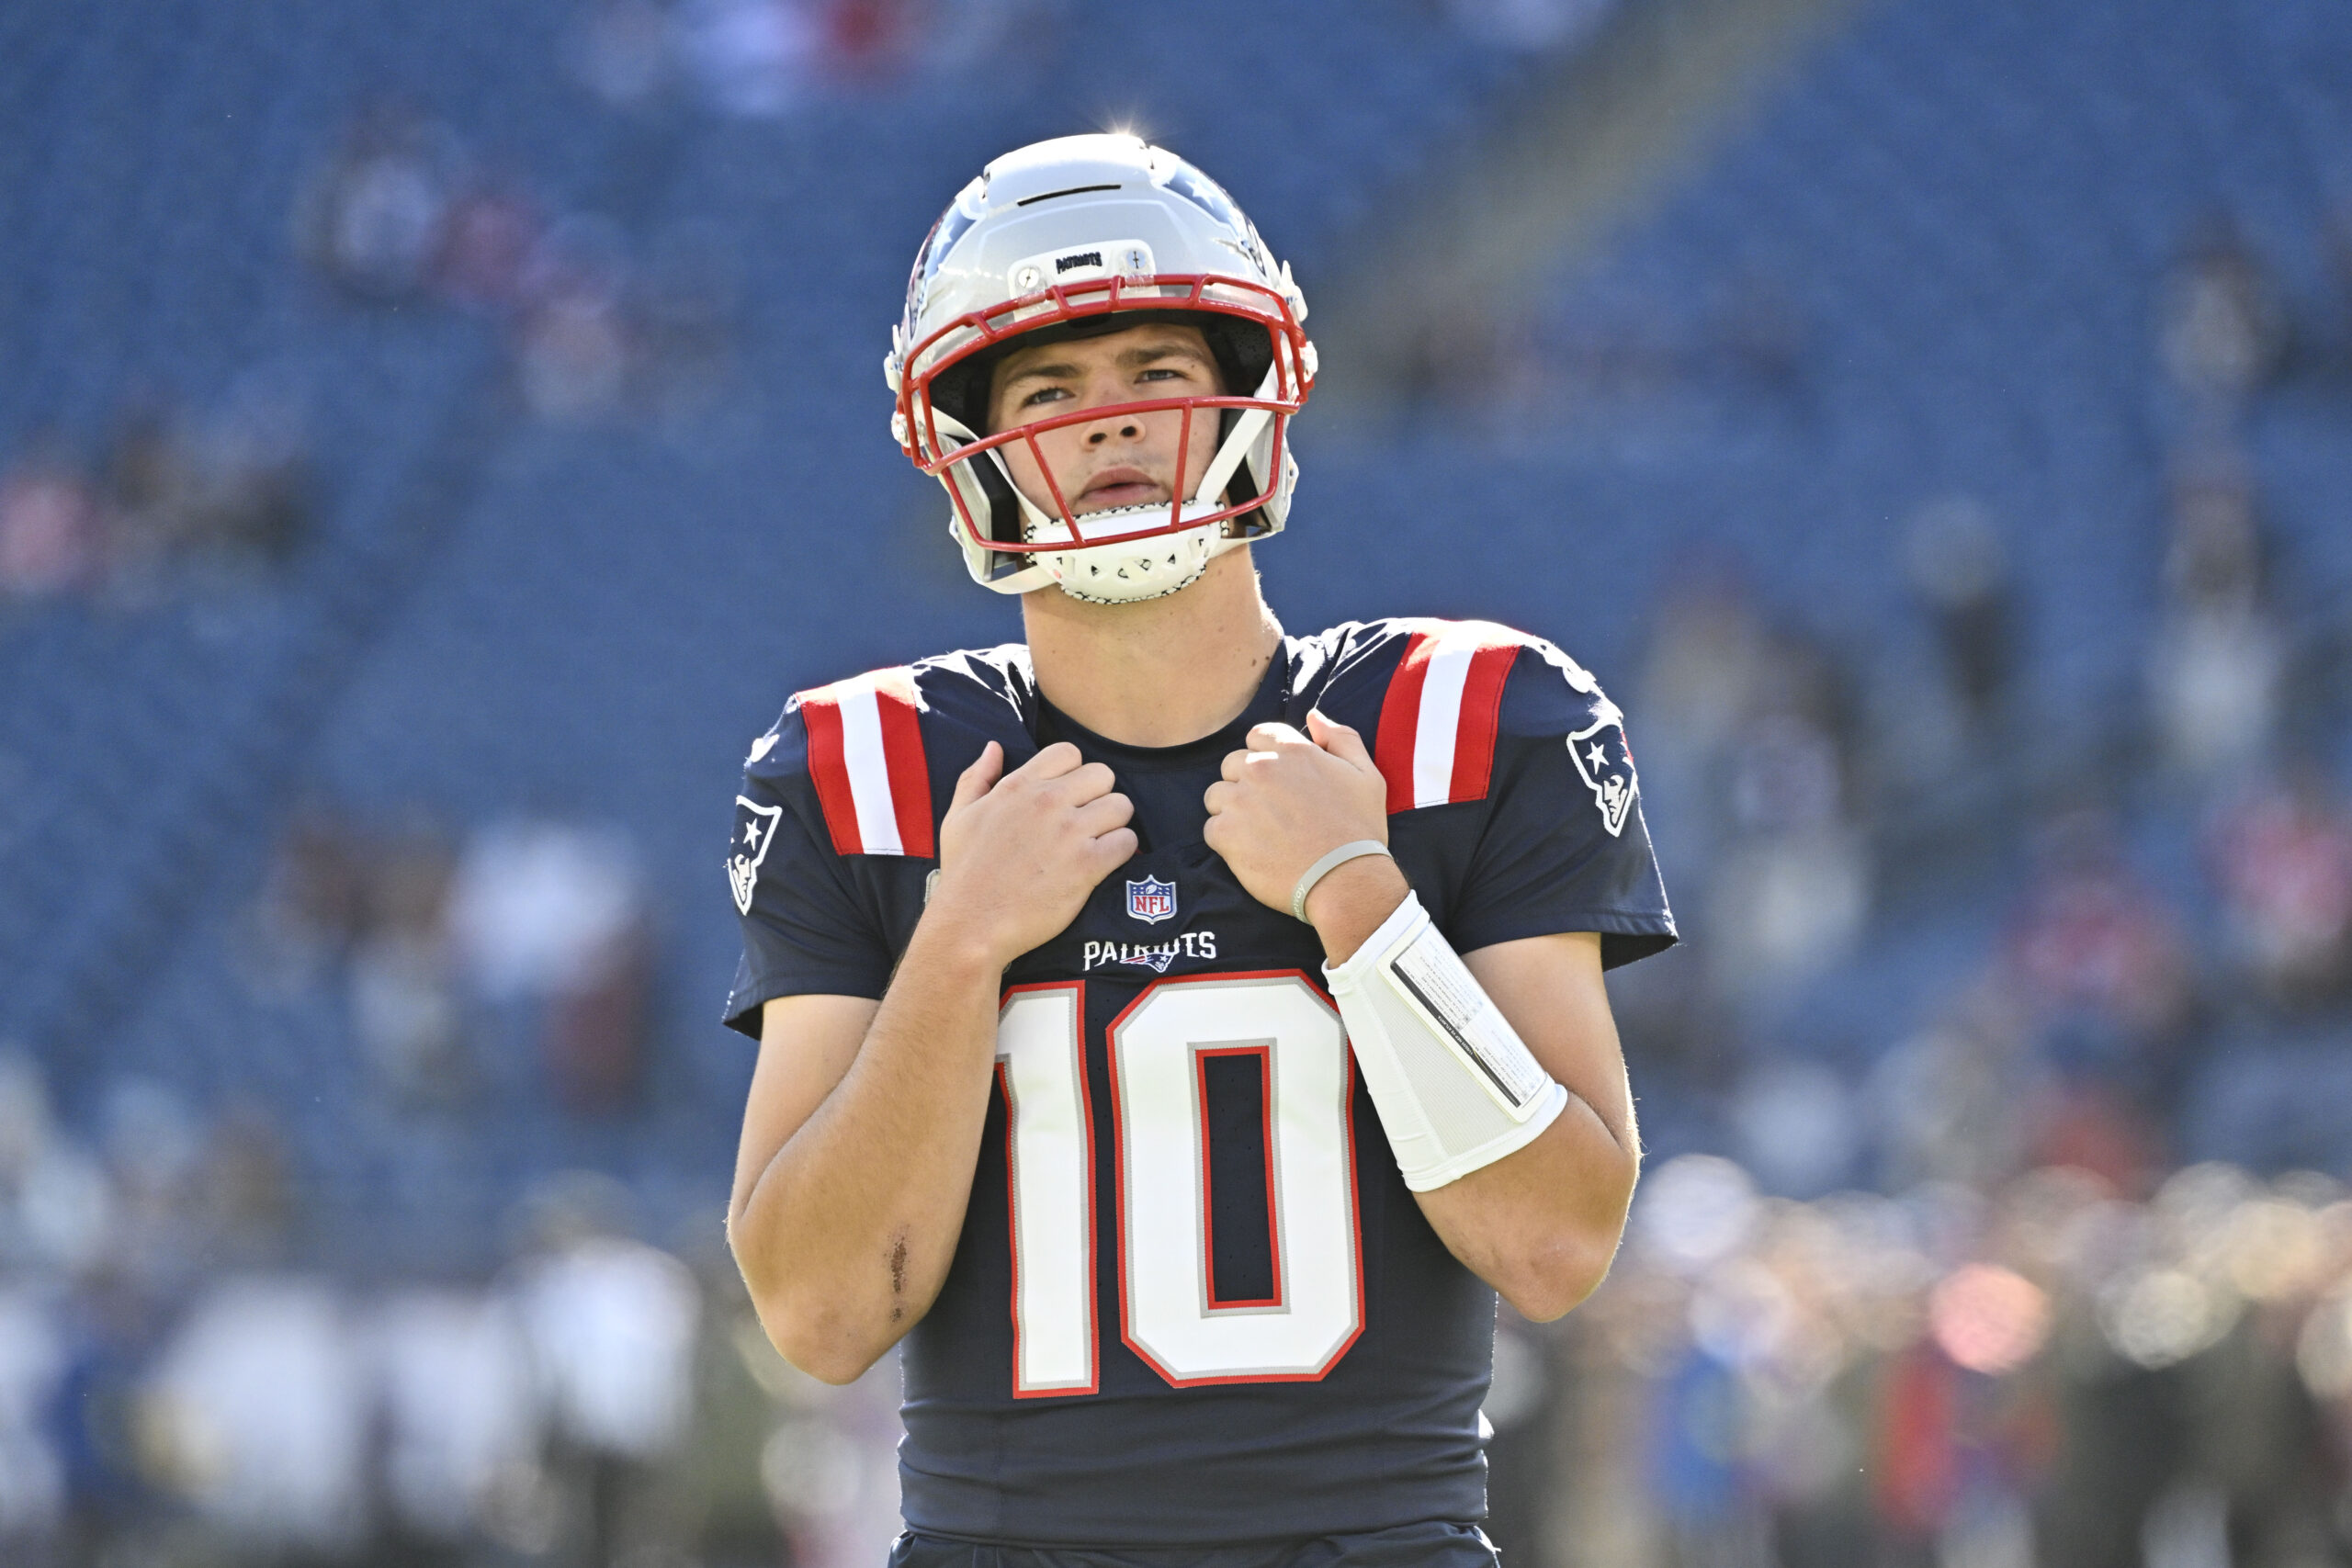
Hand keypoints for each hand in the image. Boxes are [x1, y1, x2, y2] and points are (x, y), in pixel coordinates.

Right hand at [928, 742, 1135, 968]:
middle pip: (1103, 774)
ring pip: (1122, 805)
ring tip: (1097, 841)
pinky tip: (1102, 862)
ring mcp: (1070, 833)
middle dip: (1098, 795)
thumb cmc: (964, 872)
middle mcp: (1048, 802)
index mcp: (1019, 786)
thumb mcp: (958, 816)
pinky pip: (1127, 841)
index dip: (1073, 773)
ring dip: (1114, 823)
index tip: (1067, 796)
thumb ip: (977, 777)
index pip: (1069, 752)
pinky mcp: (1087, 865)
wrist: (972, 923)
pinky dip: (1120, 851)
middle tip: (1086, 820)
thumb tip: (994, 747)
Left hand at [1203, 711, 1394, 927]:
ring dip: (1231, 810)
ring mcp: (1240, 800)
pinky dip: (1226, 840)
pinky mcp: (1226, 833)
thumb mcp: (1366, 775)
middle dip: (1245, 783)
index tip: (1279, 783)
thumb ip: (1341, 738)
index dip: (1267, 758)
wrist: (1346, 881)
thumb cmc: (1359, 830)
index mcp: (1292, 750)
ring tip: (1257, 833)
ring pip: (1216, 795)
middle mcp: (1261, 769)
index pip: (1257, 736)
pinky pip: (1211, 828)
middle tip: (1269, 812)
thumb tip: (1313, 716)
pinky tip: (1251, 851)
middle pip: (1231, 764)